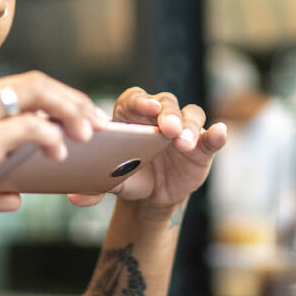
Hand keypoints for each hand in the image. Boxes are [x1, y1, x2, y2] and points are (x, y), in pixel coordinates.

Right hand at [0, 71, 106, 234]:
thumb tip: (18, 197)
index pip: (13, 86)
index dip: (49, 98)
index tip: (72, 116)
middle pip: (33, 81)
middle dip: (70, 99)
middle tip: (95, 120)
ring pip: (37, 94)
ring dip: (71, 112)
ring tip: (90, 133)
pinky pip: (30, 126)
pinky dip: (53, 137)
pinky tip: (60, 155)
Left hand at [68, 87, 226, 209]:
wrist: (151, 195)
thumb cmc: (128, 176)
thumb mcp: (112, 181)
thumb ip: (95, 187)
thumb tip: (75, 197)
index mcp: (132, 115)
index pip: (136, 98)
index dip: (141, 100)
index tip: (146, 107)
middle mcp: (158, 116)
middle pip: (166, 103)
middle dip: (167, 114)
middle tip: (165, 128)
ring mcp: (182, 127)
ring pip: (189, 115)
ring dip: (187, 125)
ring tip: (182, 142)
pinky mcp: (201, 143)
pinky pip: (211, 135)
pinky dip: (217, 134)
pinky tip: (219, 133)